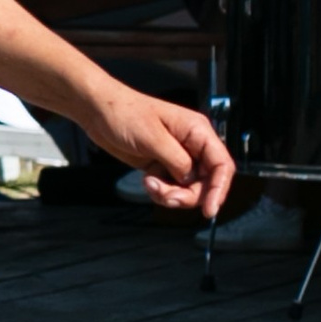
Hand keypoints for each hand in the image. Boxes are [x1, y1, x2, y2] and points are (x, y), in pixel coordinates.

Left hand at [85, 84, 233, 218]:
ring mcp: (177, 156)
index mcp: (197, 131)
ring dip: (171, 195)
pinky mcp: (162, 165)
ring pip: (188, 188)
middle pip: (206, 182)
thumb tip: (191, 179)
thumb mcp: (152, 137)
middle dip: (188, 196)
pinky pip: (172, 188)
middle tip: (167, 197)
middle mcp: (192, 145)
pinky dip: (161, 192)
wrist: (98, 111)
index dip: (219, 189)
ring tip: (151, 184)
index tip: (209, 210)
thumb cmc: (125, 114)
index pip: (221, 164)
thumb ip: (177, 161)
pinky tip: (147, 181)